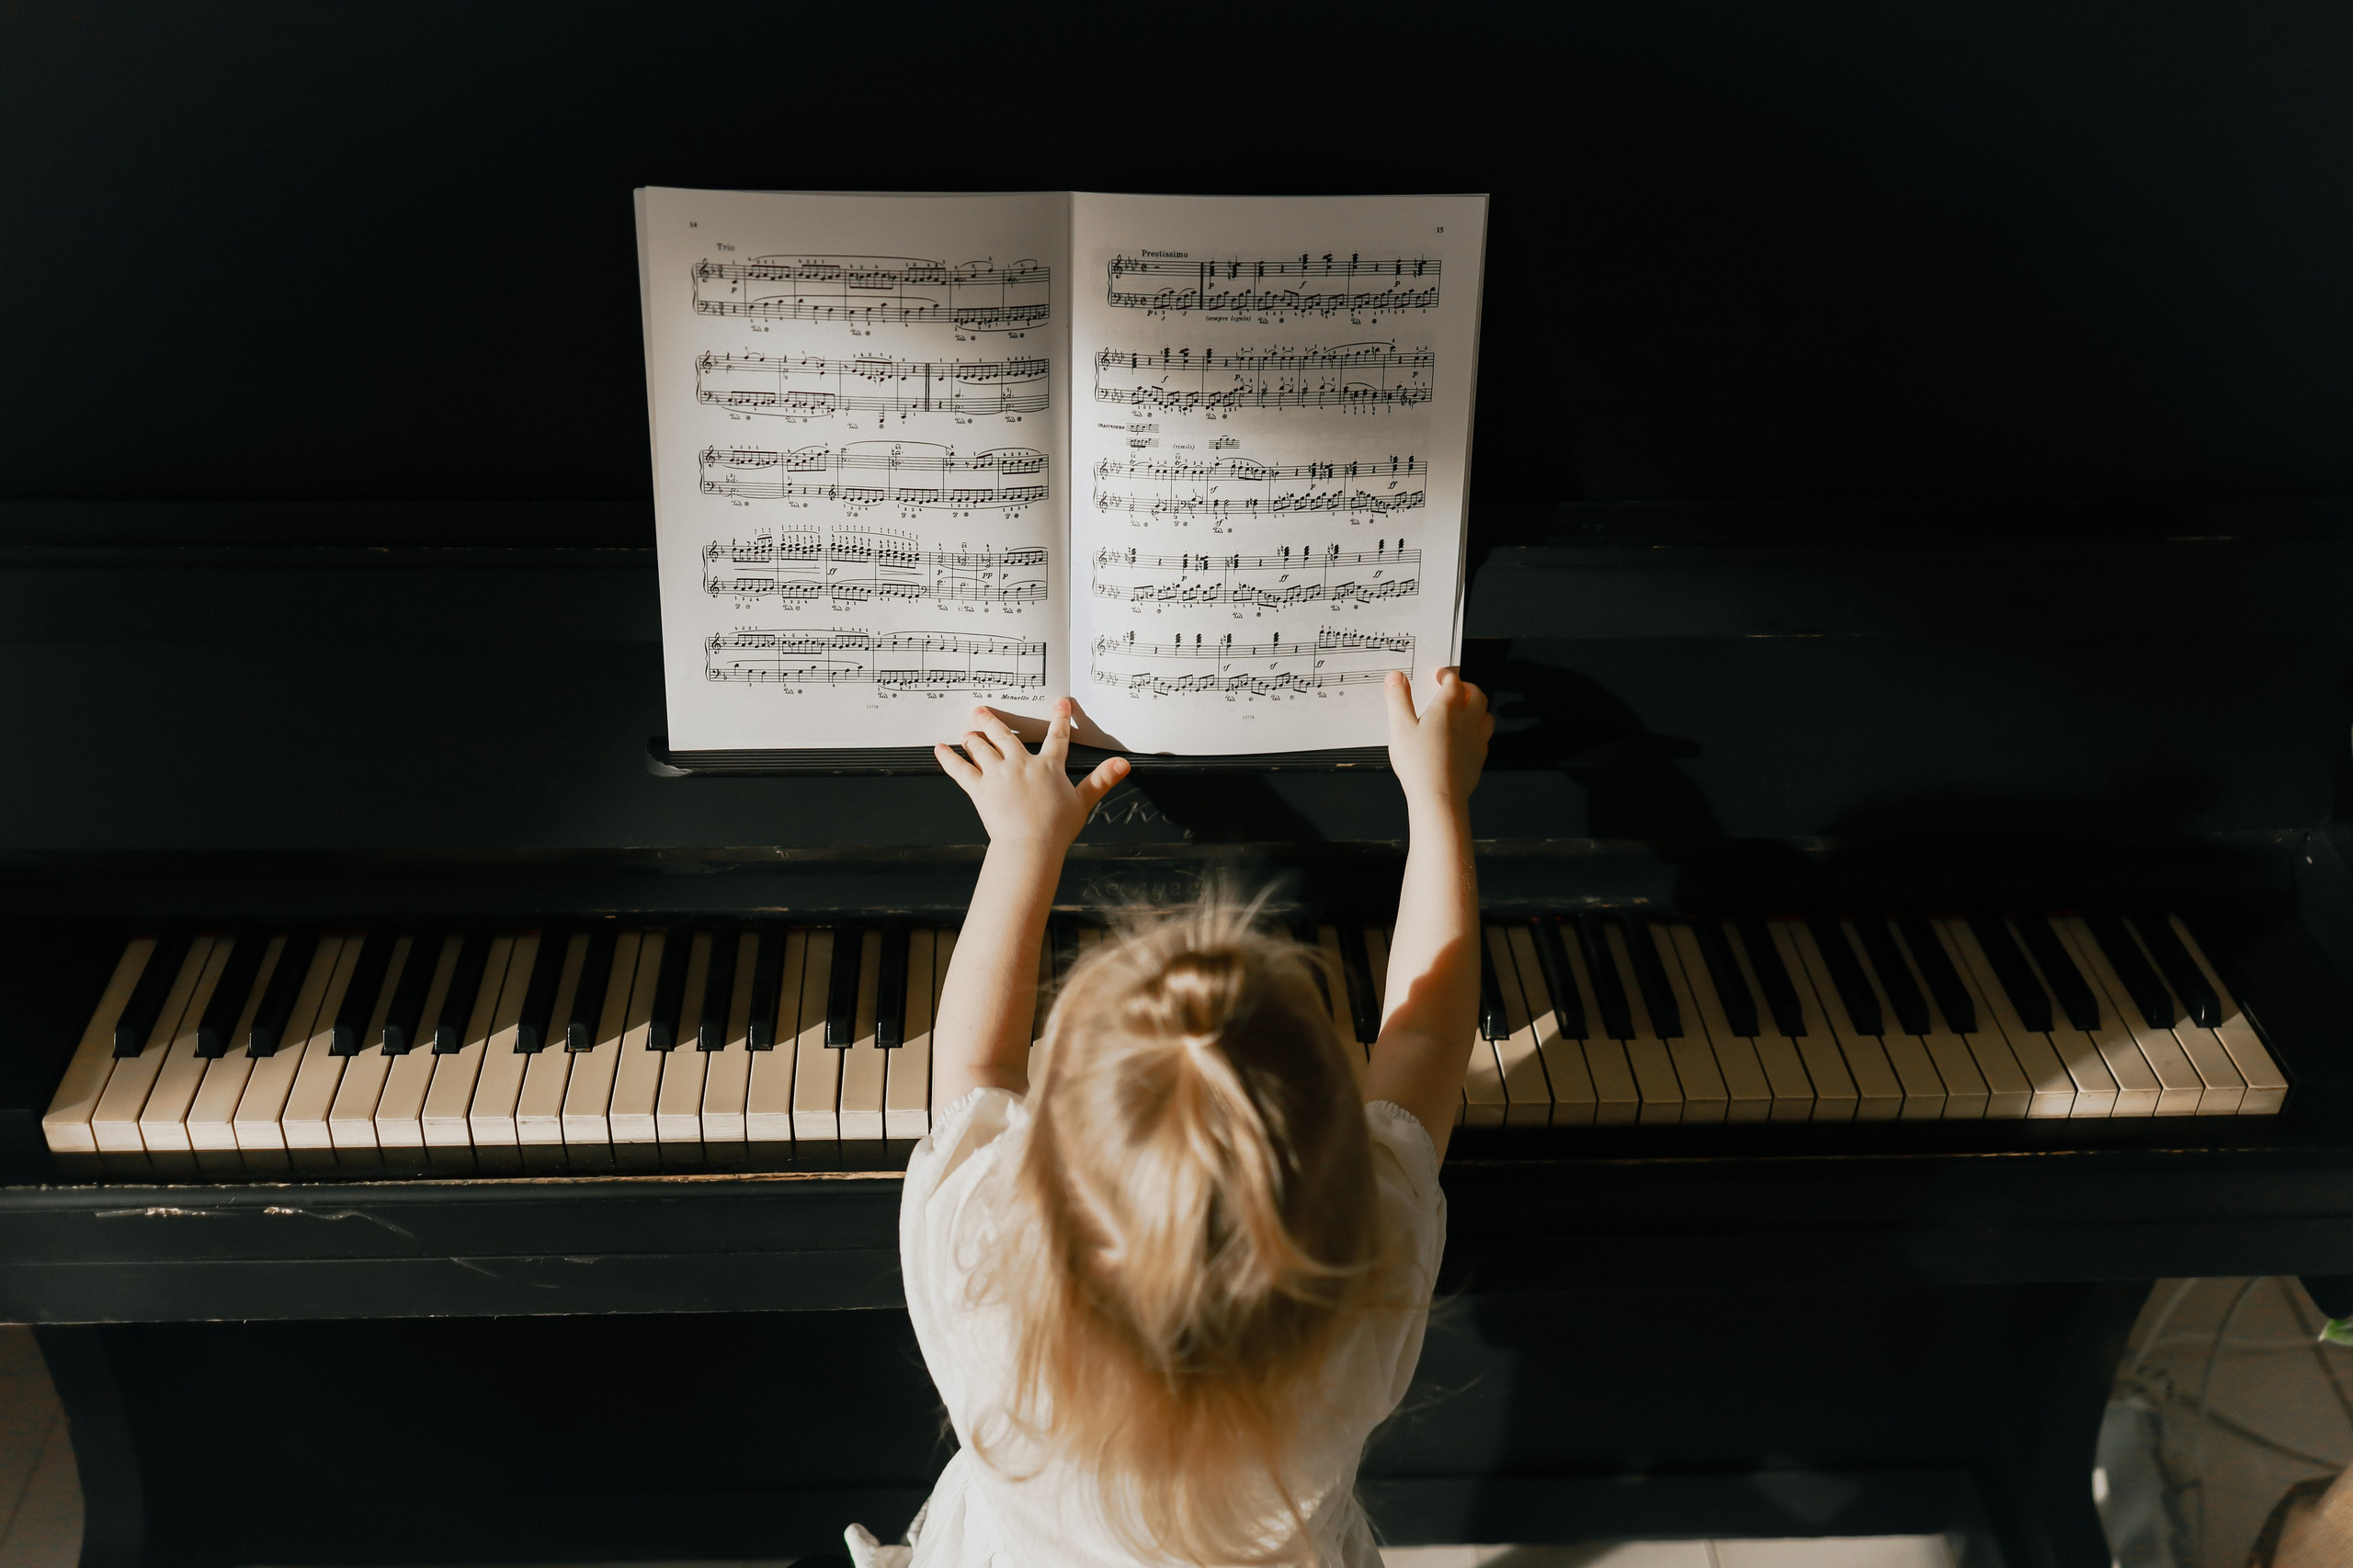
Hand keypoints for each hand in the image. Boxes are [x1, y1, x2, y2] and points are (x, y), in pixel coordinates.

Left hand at [935, 698, 1129, 844]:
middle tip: (982, 710)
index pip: (1057, 737)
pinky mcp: (980, 788)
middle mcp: (1021, 764)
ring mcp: (998, 774)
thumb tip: (1123, 765)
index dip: (1060, 718)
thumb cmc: (1056, 828)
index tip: (1060, 702)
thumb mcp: (1083, 802)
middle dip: (993, 721)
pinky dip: (948, 758)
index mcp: (1048, 767)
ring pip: (981, 747)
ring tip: (966, 730)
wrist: (1030, 845)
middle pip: (1005, 736)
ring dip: (973, 737)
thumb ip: (1101, 780)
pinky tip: (939, 748)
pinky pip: (960, 769)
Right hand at [1385, 667, 1490, 810]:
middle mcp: (1467, 721)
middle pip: (1477, 695)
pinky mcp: (1478, 758)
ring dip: (1477, 708)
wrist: (1439, 797)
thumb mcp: (1399, 728)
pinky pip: (1485, 737)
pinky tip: (1467, 738)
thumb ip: (1398, 699)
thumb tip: (1396, 677)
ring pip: (1486, 715)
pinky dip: (1478, 730)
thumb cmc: (1418, 764)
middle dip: (1466, 687)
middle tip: (1455, 689)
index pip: (1454, 683)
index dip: (1447, 676)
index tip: (1440, 676)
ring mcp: (1476, 740)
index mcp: (1447, 709)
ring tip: (1464, 710)